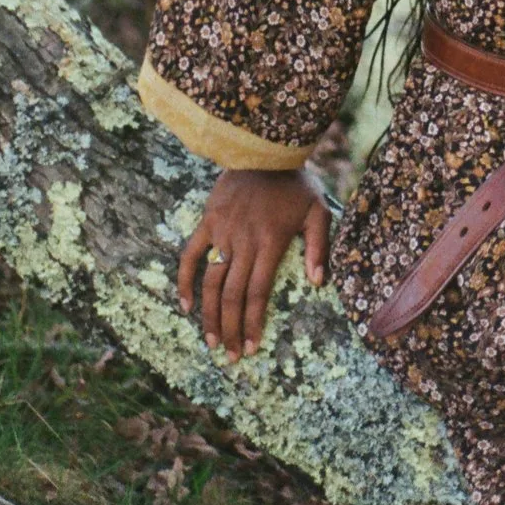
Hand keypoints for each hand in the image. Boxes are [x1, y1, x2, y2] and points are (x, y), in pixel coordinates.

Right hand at [176, 167, 330, 360]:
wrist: (264, 148)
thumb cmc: (296, 183)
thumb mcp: (318, 210)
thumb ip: (320, 247)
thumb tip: (319, 283)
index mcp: (270, 243)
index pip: (258, 293)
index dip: (253, 322)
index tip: (252, 348)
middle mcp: (243, 242)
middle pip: (232, 295)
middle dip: (231, 329)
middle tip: (231, 357)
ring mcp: (222, 232)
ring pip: (210, 282)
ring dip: (209, 315)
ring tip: (212, 342)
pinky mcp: (208, 222)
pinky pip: (190, 255)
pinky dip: (185, 280)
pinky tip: (185, 306)